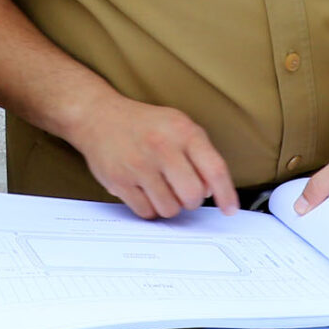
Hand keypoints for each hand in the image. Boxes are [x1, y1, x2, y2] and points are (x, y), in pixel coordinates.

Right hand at [64, 95, 237, 218]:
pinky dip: (149, 207)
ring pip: (169, 209)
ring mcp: (138, 165)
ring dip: (169, 205)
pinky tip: (144, 190)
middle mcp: (161, 147)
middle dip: (191, 200)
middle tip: (183, 192)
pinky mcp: (119, 181)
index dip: (226, 194)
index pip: (214, 169)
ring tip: (160, 188)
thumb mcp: (178, 125)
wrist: (99, 117)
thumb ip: (200, 153)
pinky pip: (146, 212)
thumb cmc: (145, 124)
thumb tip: (211, 190)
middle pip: (192, 196)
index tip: (230, 209)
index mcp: (182, 131)